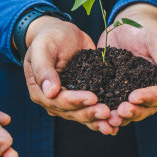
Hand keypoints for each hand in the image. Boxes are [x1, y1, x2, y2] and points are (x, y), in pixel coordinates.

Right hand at [22, 16, 113, 133]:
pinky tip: (116, 122)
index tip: (92, 97)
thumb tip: (50, 92)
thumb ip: (43, 69)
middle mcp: (53, 101)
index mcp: (39, 91)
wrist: (62, 34)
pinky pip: (92, 110)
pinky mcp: (82, 98)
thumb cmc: (50, 37)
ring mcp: (68, 102)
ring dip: (98, 120)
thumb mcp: (42, 47)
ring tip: (114, 121)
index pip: (57, 101)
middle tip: (107, 112)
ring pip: (83, 115)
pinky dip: (103, 118)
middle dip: (90, 113)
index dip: (75, 101)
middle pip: (71, 112)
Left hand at [98, 3, 156, 128]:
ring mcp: (132, 91)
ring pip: (129, 110)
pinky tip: (96, 113)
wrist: (128, 22)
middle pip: (145, 108)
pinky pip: (112, 103)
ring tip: (108, 118)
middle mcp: (151, 91)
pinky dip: (106, 109)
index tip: (134, 98)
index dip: (148, 98)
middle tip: (119, 112)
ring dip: (120, 116)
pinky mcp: (116, 89)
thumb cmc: (148, 28)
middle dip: (133, 112)